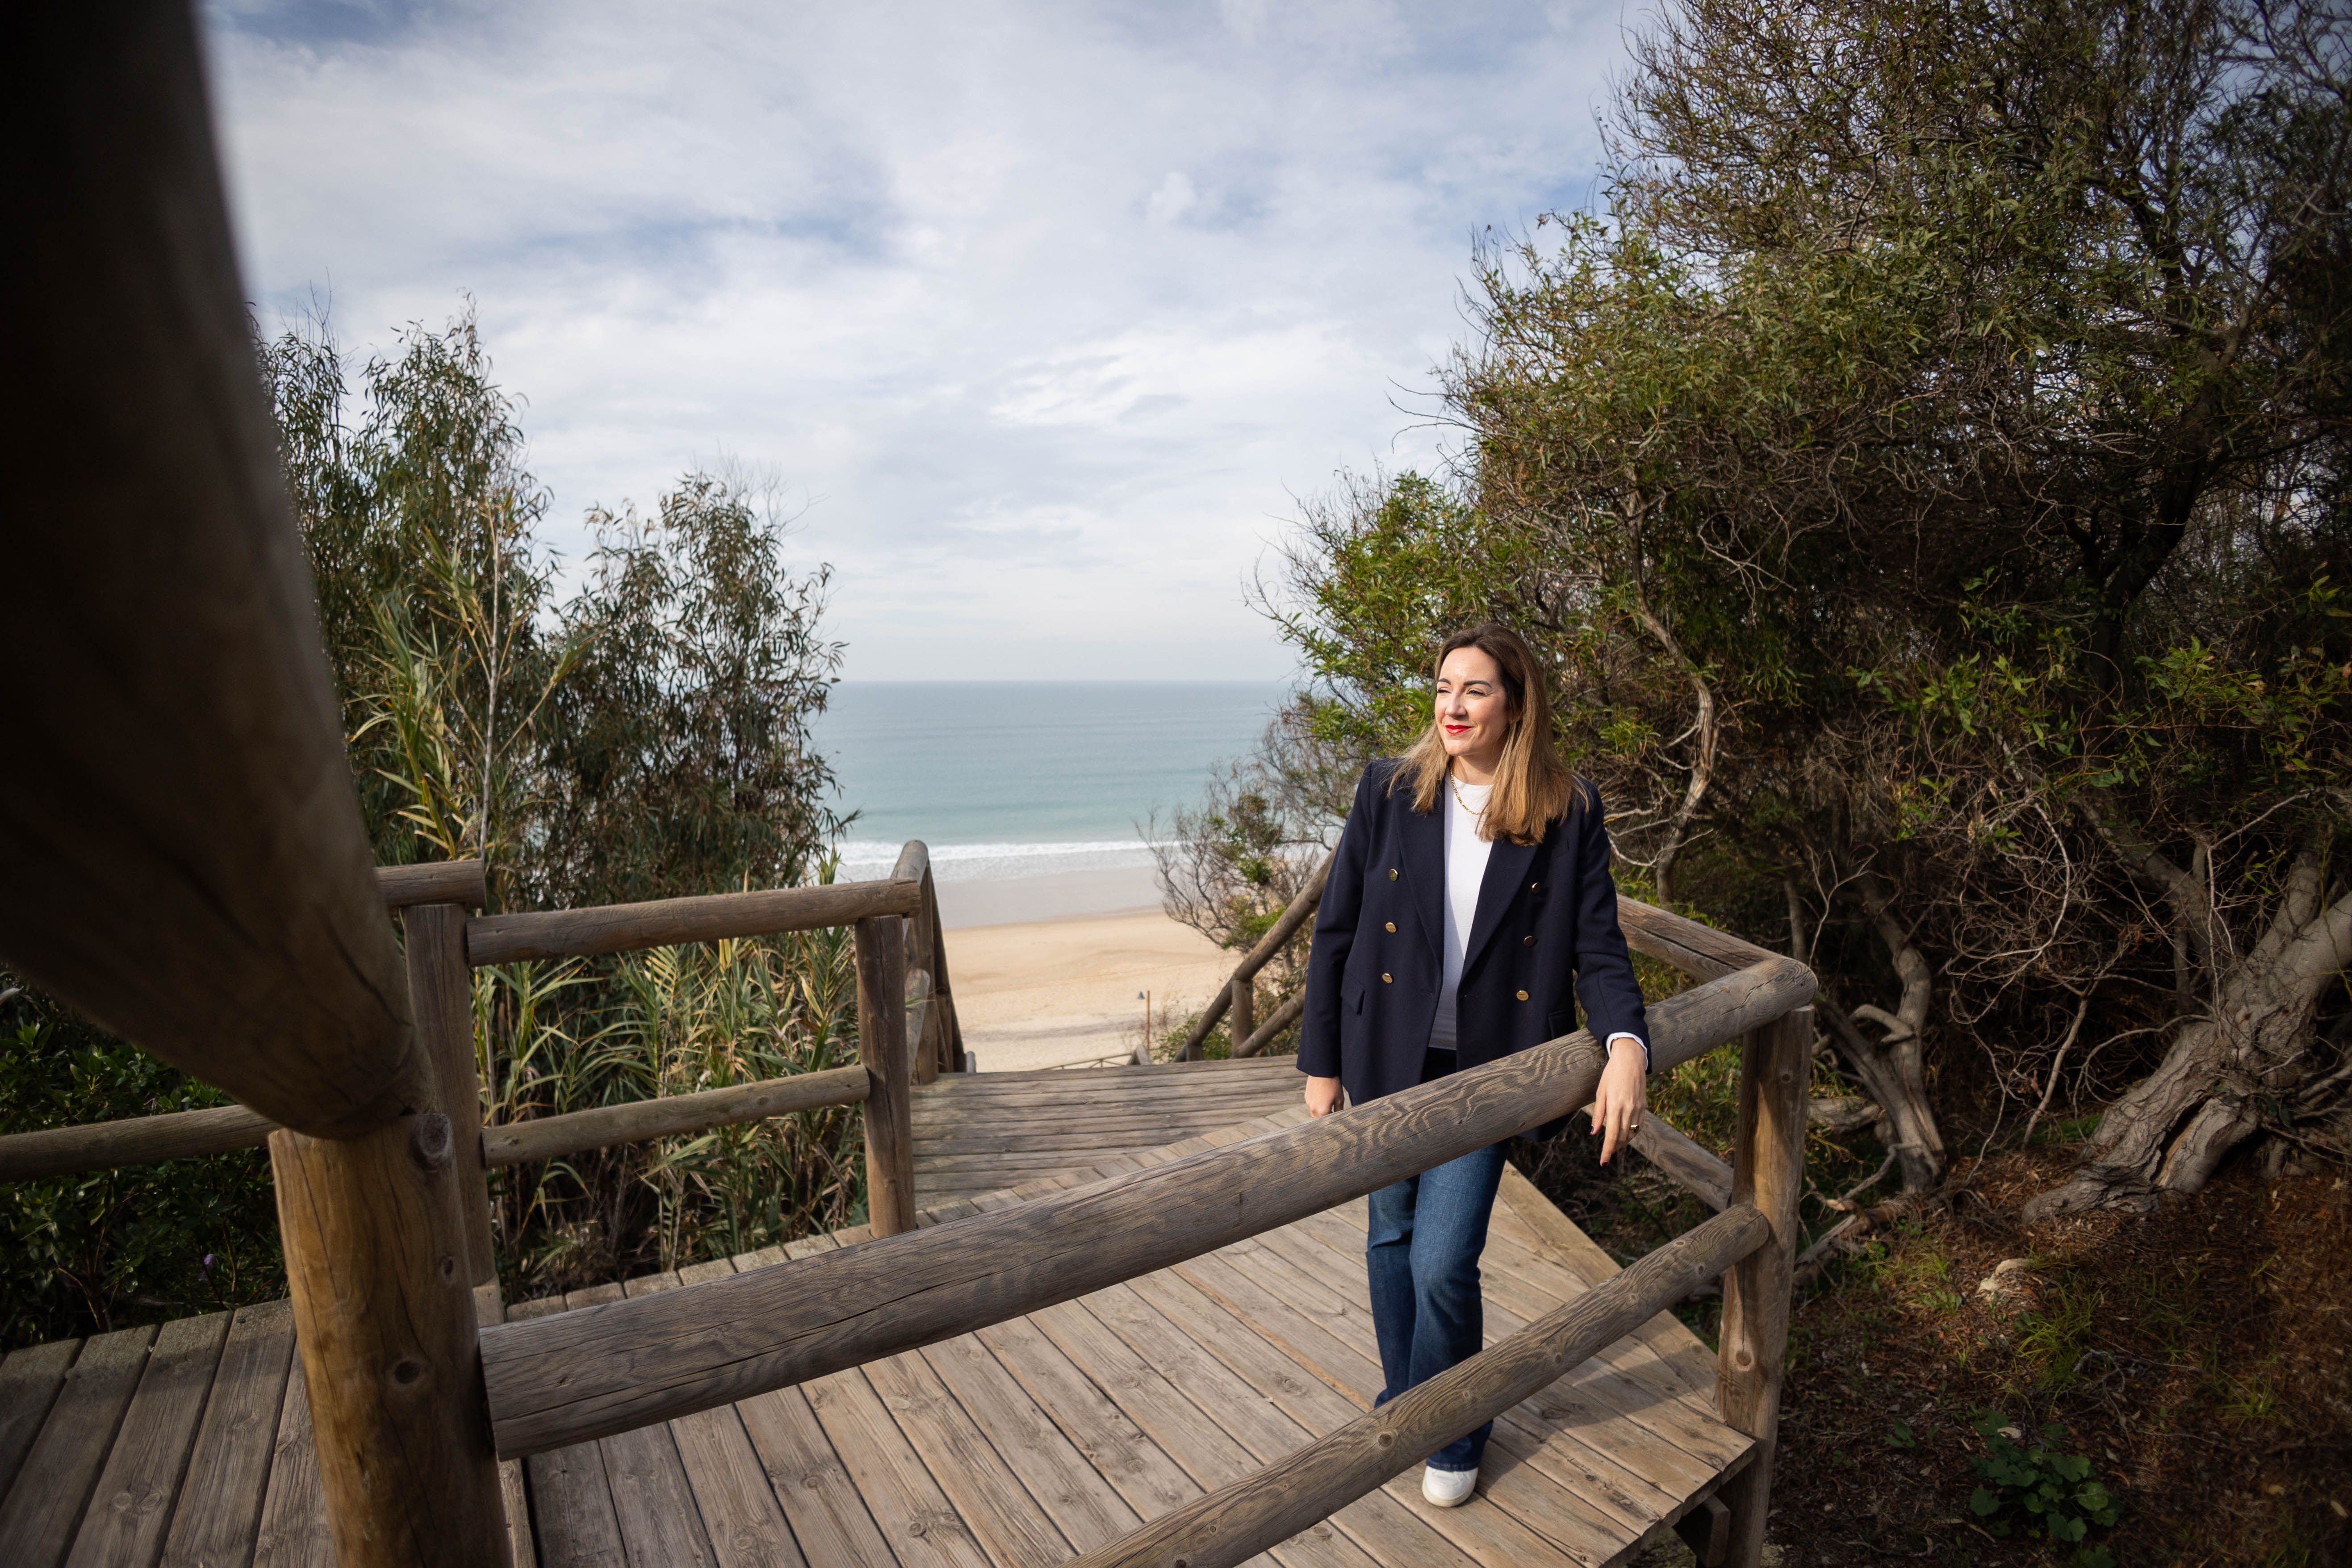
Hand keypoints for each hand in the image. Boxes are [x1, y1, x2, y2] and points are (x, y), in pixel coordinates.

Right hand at [1305, 1075, 1341, 1117]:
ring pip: (1314, 1113)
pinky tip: (1322, 1097)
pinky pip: (1311, 1105)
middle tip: (1332, 1111)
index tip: (1335, 1117)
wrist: (1322, 1071)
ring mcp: (1308, 1103)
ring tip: (1327, 1102)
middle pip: (1319, 1119)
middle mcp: (1313, 1110)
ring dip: (1320, 1111)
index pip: (1326, 1123)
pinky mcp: (1306, 1097)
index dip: (1331, 1120)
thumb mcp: (1339, 1099)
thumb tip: (1338, 1116)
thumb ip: (1339, 1111)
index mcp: (1322, 1112)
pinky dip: (1316, 1105)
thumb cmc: (1332, 1085)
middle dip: (1325, 1117)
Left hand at [1590, 1038, 1646, 1164]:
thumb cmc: (1611, 1074)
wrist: (1630, 1060)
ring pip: (1631, 1134)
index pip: (1612, 1135)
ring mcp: (1638, 1108)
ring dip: (1623, 1143)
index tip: (1603, 1162)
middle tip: (1606, 1154)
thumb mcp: (1600, 1092)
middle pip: (1622, 1137)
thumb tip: (1594, 1133)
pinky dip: (1631, 1134)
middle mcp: (1629, 1109)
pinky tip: (1625, 1135)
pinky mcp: (1644, 1106)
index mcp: (1615, 1106)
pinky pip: (1638, 1126)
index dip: (1607, 1151)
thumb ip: (1598, 1114)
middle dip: (1614, 1148)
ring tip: (1614, 1146)